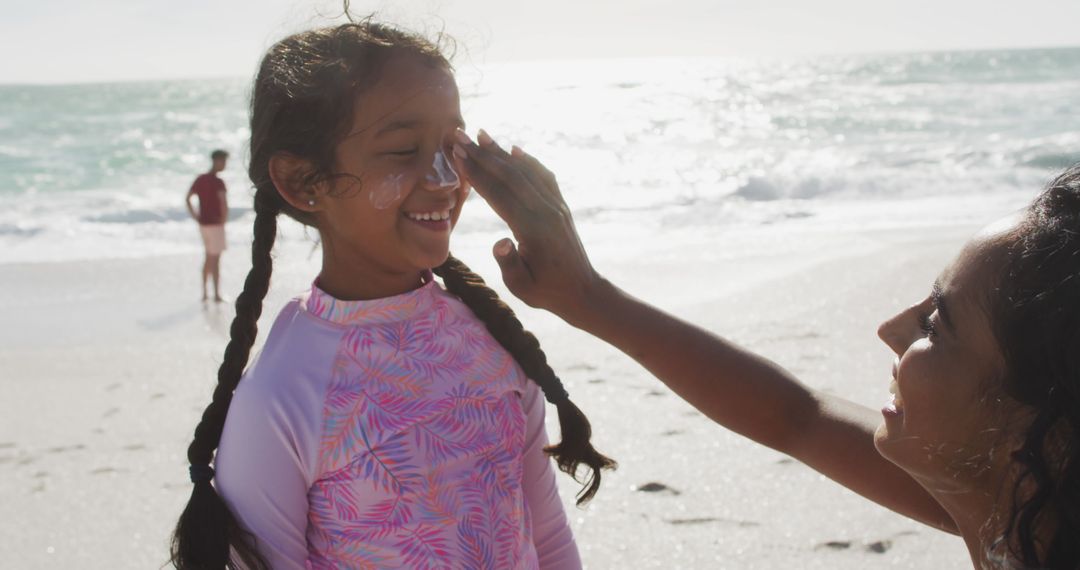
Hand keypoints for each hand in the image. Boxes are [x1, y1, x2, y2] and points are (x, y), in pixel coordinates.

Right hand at [452, 129, 607, 324]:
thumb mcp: (522, 287)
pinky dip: (528, 161)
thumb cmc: (547, 292)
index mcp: (533, 229)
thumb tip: (499, 242)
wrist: (582, 291)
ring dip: (502, 153)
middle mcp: (546, 211)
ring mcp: (556, 206)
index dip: (477, 174)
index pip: (499, 195)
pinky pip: (544, 177)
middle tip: (460, 136)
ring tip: (482, 135)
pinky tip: (515, 150)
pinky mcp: (561, 206)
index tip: (458, 154)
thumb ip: (509, 263)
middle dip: (483, 154)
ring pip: (526, 172)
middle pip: (510, 176)